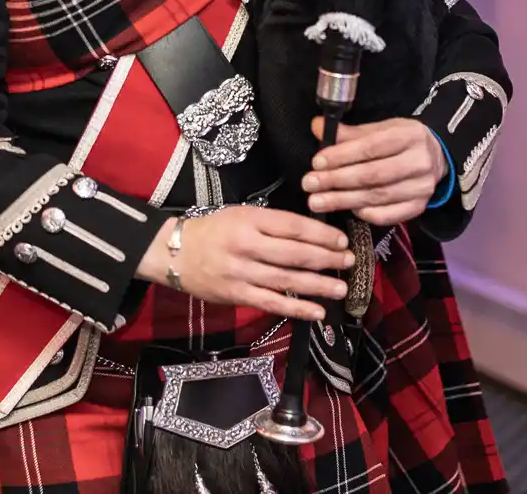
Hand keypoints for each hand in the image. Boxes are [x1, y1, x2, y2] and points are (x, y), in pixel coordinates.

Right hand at [136, 207, 353, 320]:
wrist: (175, 253)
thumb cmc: (214, 231)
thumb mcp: (241, 215)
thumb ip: (272, 223)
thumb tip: (313, 234)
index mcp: (249, 219)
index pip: (293, 226)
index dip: (321, 234)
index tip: (342, 240)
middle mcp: (247, 245)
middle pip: (295, 253)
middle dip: (327, 258)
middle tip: (350, 262)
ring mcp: (242, 272)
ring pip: (287, 280)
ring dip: (318, 285)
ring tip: (341, 287)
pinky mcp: (238, 295)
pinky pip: (273, 303)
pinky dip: (297, 309)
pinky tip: (318, 312)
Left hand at [302, 118, 446, 225]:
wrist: (435, 159)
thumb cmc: (400, 142)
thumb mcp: (380, 130)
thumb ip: (349, 133)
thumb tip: (317, 126)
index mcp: (409, 135)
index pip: (371, 147)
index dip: (342, 156)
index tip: (317, 162)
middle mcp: (420, 162)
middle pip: (373, 175)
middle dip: (337, 180)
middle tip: (310, 184)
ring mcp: (422, 187)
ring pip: (378, 196)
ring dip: (344, 200)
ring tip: (318, 201)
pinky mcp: (419, 207)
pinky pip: (389, 215)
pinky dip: (366, 214)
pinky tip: (348, 210)